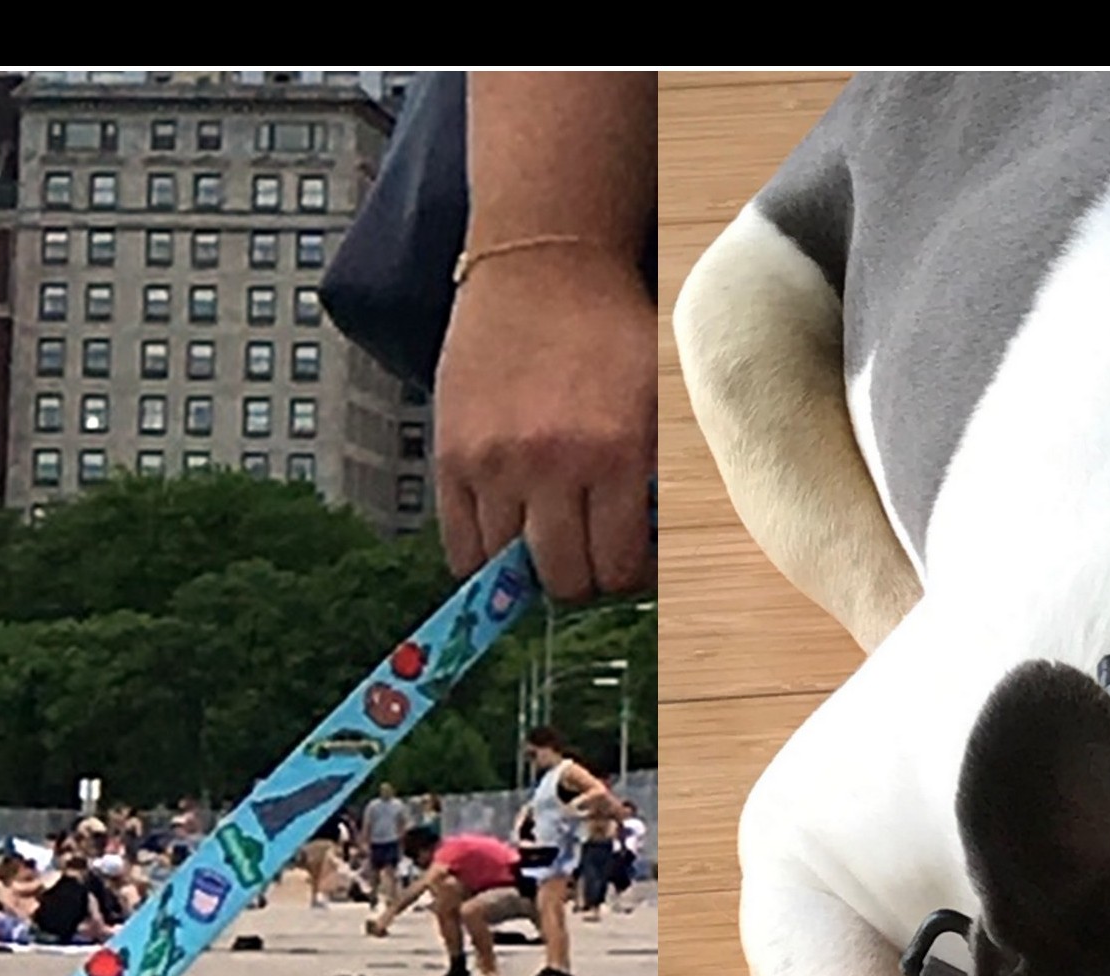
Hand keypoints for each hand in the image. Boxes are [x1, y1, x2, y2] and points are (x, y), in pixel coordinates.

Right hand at [434, 240, 657, 602]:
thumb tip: (648, 550)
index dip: (627, 577)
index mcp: (619, 450)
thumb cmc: (608, 325)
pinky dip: (483, 555)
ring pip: (507, 569)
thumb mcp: (658, 394)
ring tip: (544, 537)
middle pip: (565, 578)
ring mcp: (495, 465)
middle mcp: (553, 464)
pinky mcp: (451, 458)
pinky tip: (504, 533)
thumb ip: (658, 471)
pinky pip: (460, 546)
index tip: (627, 565)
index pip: (621, 567)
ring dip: (528, 565)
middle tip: (587, 556)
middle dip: (581, 578)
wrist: (543, 262)